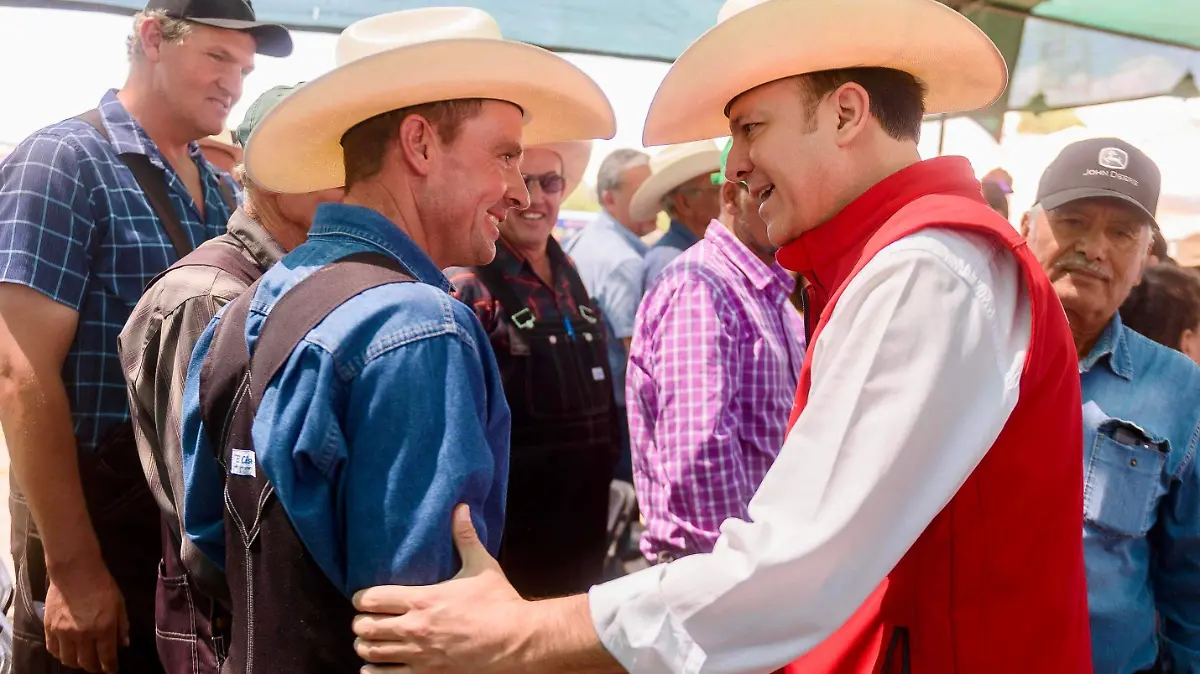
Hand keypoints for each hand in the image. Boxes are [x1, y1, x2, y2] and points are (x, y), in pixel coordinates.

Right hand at [44, 560, 128, 673]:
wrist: (75, 571)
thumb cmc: (101, 585)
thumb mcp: (119, 603)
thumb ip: (122, 625)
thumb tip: (123, 644)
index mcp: (103, 628)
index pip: (106, 657)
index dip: (109, 667)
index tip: (111, 670)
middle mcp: (83, 634)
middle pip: (86, 662)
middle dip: (94, 667)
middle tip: (98, 666)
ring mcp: (64, 632)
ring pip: (68, 660)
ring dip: (77, 663)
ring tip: (82, 660)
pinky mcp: (49, 628)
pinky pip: (53, 650)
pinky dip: (60, 654)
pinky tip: (67, 651)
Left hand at [352, 504, 530, 672]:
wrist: (516, 640)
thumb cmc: (499, 603)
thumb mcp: (481, 567)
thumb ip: (465, 537)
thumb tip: (460, 508)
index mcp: (422, 599)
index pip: (371, 599)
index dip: (361, 598)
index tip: (364, 598)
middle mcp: (414, 628)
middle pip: (365, 627)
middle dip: (361, 623)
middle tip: (366, 620)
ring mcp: (419, 654)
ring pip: (371, 652)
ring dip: (366, 646)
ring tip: (369, 642)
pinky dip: (373, 672)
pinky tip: (374, 666)